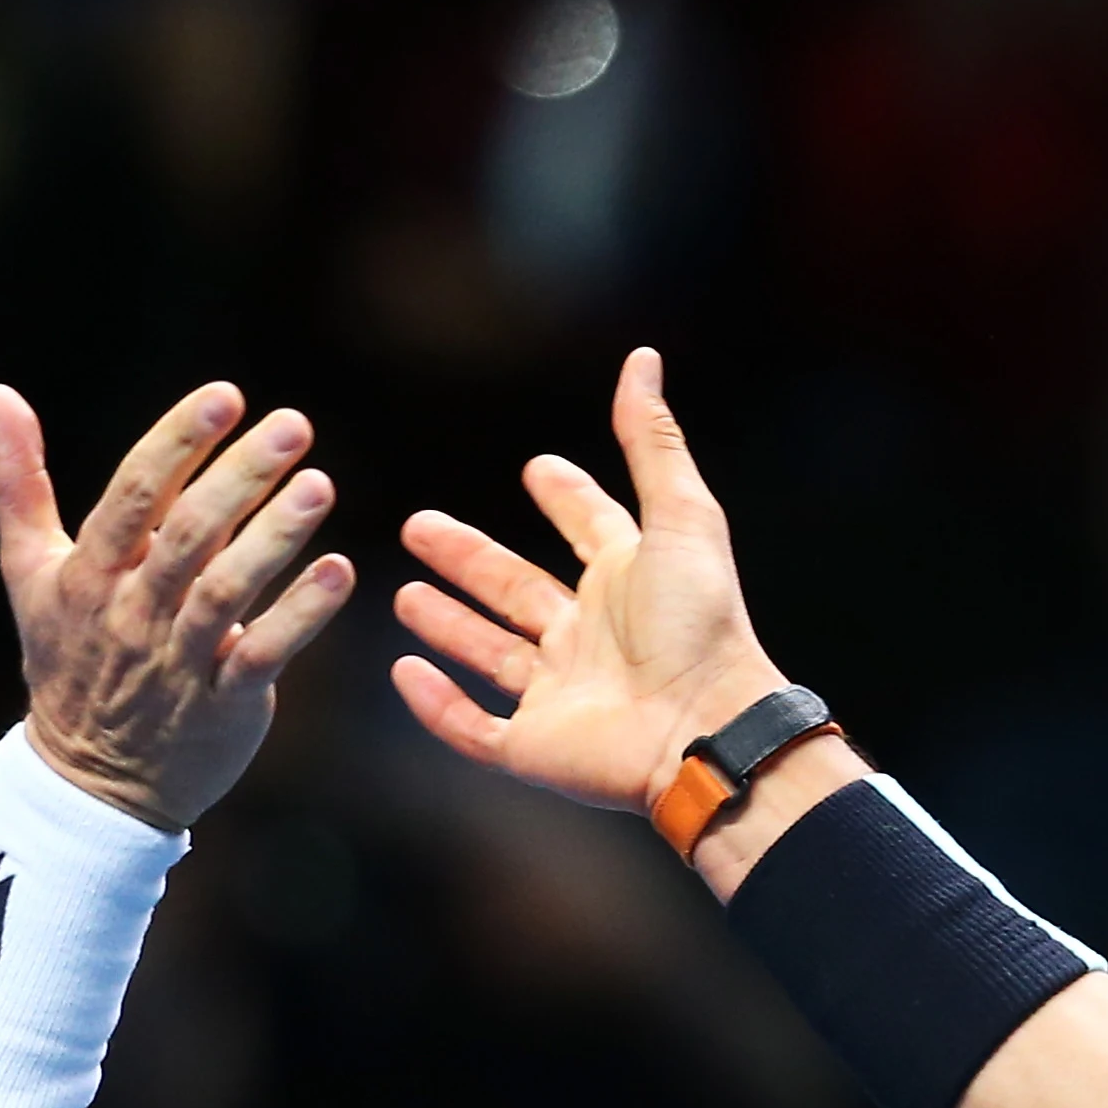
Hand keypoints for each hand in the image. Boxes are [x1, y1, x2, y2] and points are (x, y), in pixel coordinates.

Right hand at [0, 379, 353, 829]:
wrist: (88, 782)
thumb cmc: (67, 657)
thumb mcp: (31, 572)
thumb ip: (18, 482)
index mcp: (87, 576)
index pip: (131, 497)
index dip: (176, 443)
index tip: (224, 395)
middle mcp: (130, 615)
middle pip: (186, 536)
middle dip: (240, 477)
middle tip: (294, 424)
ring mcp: (177, 662)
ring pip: (226, 592)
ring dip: (276, 537)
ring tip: (321, 485)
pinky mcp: (222, 705)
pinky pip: (263, 655)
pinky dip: (302, 614)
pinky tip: (340, 570)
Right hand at [388, 347, 790, 815]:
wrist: (705, 728)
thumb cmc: (701, 624)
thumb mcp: (681, 517)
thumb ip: (653, 443)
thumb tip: (642, 359)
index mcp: (628, 581)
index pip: (589, 529)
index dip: (568, 500)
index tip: (537, 468)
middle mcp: (590, 637)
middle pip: (516, 588)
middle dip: (469, 558)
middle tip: (419, 525)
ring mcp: (559, 694)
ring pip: (490, 654)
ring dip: (448, 624)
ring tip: (402, 596)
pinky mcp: (533, 747)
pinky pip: (473, 726)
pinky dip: (436, 703)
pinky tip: (404, 669)